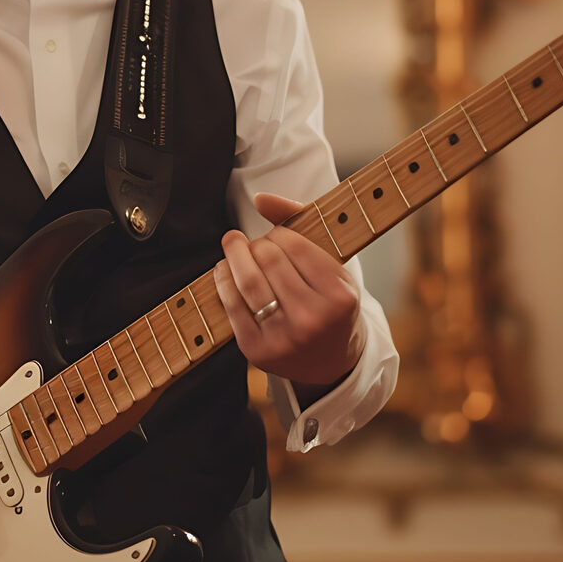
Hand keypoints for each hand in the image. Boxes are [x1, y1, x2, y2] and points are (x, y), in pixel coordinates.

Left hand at [214, 193, 365, 392]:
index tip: (277, 237)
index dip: (279, 234)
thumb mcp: (331, 266)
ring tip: (234, 245)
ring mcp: (285, 338)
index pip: (295, 245)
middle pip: (268, 260)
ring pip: (247, 281)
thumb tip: (260, 198)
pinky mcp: (257, 350)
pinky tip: (224, 268)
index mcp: (340, 297)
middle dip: (256, 244)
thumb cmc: (329, 304)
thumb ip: (299, 223)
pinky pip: (231, 305)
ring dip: (234, 255)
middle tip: (256, 244)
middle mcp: (314, 319)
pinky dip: (222, 279)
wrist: (331, 363)